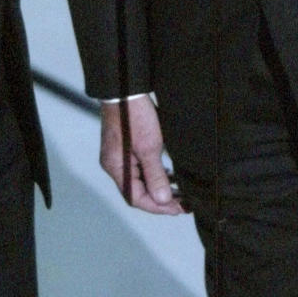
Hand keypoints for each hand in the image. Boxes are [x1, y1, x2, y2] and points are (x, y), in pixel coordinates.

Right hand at [100, 97, 183, 214]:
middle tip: (182, 202)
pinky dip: (154, 173)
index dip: (157, 206)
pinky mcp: (127, 146)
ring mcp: (120, 155)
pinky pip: (140, 167)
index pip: (135, 198)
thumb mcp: (149, 147)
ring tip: (179, 192)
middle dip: (160, 198)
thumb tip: (163, 200)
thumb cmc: (133, 114)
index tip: (177, 208)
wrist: (127, 88)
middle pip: (138, 190)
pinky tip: (169, 174)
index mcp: (116, 167)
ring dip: (158, 186)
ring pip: (141, 179)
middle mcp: (115, 164)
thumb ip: (155, 175)